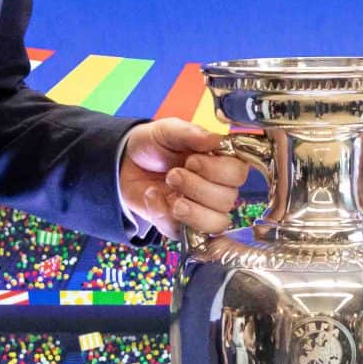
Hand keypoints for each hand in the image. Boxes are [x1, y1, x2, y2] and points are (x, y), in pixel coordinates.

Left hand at [122, 118, 248, 238]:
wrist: (125, 163)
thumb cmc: (154, 145)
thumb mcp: (168, 130)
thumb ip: (190, 133)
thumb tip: (215, 139)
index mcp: (220, 162)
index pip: (238, 174)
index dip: (218, 170)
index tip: (192, 160)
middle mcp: (217, 188)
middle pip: (227, 200)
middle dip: (197, 188)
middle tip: (173, 174)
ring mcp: (200, 210)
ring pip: (215, 223)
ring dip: (192, 210)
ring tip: (169, 191)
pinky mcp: (180, 226)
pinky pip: (181, 232)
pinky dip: (163, 215)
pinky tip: (152, 196)